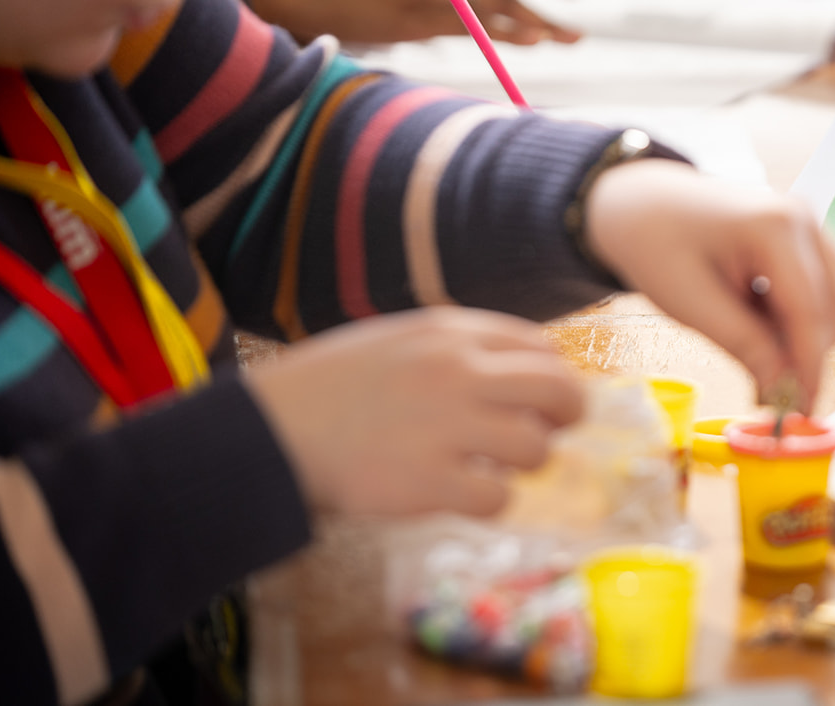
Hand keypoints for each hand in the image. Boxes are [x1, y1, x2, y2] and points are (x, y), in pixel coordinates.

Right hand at [244, 307, 583, 517]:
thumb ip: (461, 348)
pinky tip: (464, 494)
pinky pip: (498, 498)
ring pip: (536, 449)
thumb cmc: (333, 387)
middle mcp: (457, 372)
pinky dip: (490, 502)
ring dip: (523, 464)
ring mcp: (446, 427)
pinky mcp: (428, 482)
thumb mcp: (399, 339)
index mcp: (451, 332)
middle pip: (558, 391)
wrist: (269, 430)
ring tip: (492, 467)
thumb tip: (528, 369)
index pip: (542, 349)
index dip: (552, 378)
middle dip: (564, 417)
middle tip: (547, 434)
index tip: (542, 400)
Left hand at [582, 160, 834, 410]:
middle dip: (812, 351)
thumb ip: (744, 344)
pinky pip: (826, 283)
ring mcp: (809, 222)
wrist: (641, 201)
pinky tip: (764, 320)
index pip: (810, 310)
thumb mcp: (691, 303)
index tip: (802, 411)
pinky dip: (806, 314)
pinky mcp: (805, 233)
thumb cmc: (656, 244)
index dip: (810, 366)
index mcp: (775, 226)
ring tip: (760, 347)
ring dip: (812, 333)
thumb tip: (783, 390)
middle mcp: (804, 218)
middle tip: (772, 387)